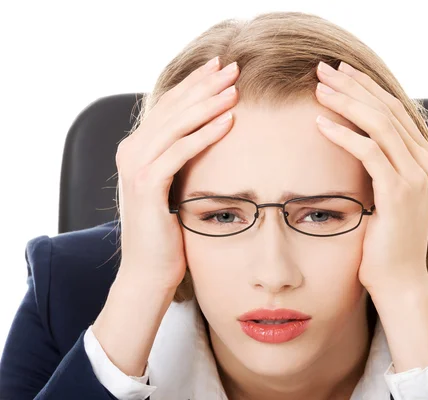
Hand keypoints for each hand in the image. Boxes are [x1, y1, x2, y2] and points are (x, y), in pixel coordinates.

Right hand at [93, 55, 239, 376]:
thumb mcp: (175, 186)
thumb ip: (181, 158)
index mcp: (138, 148)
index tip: (221, 69)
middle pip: (172, 107)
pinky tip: (228, 121)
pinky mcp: (146, 185)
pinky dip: (204, 134)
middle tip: (232, 68)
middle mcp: (131, 151)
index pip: (169, 106)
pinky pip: (179, 151)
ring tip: (234, 88)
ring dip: (207, 103)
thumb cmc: (168, 232)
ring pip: (176, 125)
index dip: (195, 84)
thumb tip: (211, 134)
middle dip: (204, 85)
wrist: (148, 272)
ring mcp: (135, 167)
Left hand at [314, 60, 427, 293]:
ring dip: (346, 103)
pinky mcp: (400, 193)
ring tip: (318, 89)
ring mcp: (416, 176)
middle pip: (387, 108)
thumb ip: (384, 163)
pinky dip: (343, 135)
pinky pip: (369, 153)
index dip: (366, 87)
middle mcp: (426, 162)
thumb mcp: (390, 193)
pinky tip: (320, 125)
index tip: (339, 72)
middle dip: (353, 85)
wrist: (400, 279)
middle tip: (323, 69)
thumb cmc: (387, 238)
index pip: (394, 109)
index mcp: (424, 158)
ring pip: (379, 124)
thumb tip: (358, 137)